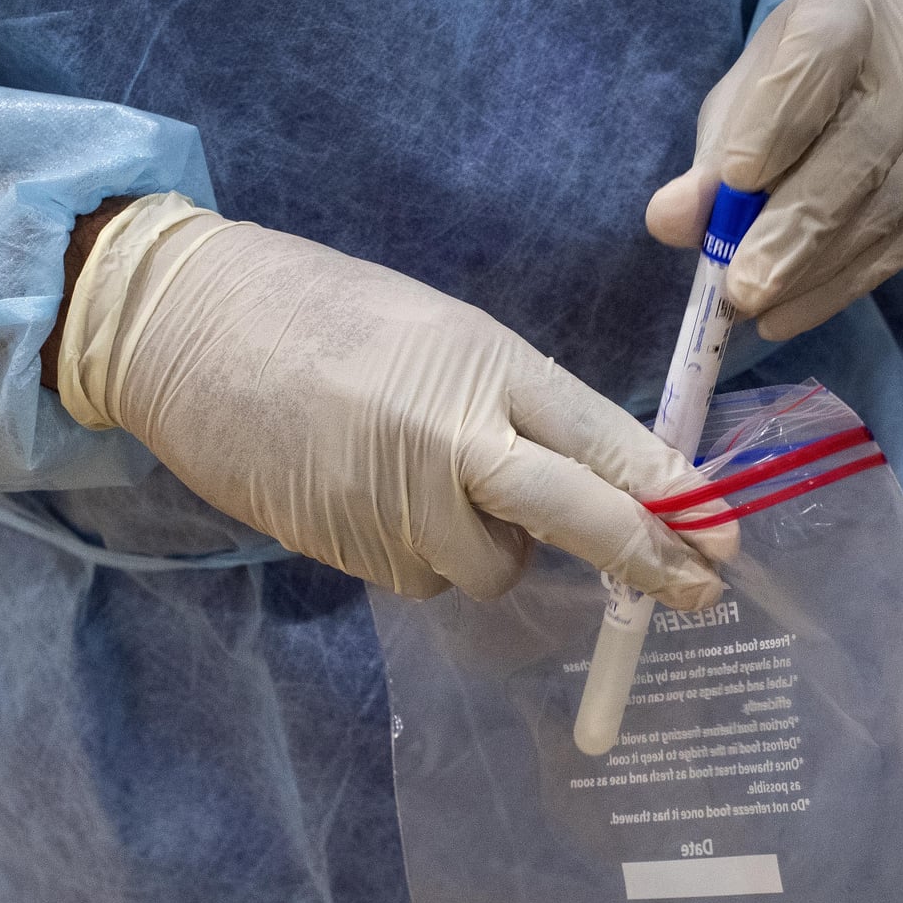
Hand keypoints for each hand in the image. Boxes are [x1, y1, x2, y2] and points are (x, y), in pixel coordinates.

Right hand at [53, 194, 725, 607]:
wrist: (180, 327)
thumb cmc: (316, 310)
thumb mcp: (434, 331)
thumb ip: (507, 402)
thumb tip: (579, 474)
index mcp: (482, 364)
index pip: (601, 438)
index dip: (668, 492)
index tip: (722, 529)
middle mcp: (451, 437)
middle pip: (577, 516)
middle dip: (647, 558)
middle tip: (701, 591)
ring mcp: (397, 501)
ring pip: (492, 567)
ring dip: (489, 547)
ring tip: (428, 481)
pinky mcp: (349, 546)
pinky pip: (423, 576)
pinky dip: (421, 552)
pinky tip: (373, 495)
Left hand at [647, 0, 902, 341]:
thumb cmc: (821, 75)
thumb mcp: (758, 85)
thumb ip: (715, 149)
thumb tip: (669, 221)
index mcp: (854, 2)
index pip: (821, 57)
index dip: (780, 119)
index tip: (736, 180)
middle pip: (862, 150)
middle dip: (795, 227)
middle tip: (741, 286)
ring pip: (889, 209)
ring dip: (815, 270)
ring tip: (756, 306)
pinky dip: (843, 285)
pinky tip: (792, 310)